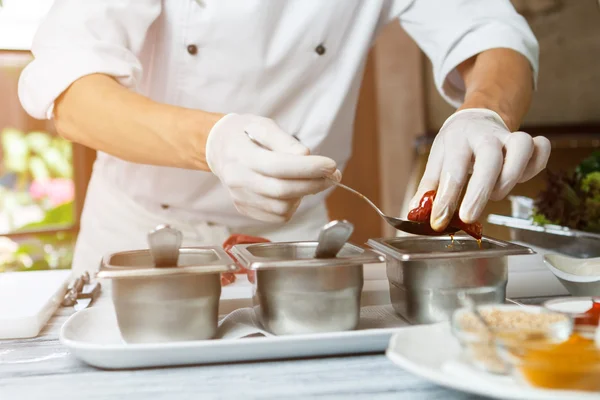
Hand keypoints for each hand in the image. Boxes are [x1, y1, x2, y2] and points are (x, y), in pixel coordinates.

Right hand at [206, 114, 340, 221]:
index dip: (308, 168)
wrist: (218, 149)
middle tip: (333, 175)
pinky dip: (292, 206)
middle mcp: (238, 180)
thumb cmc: (243, 134)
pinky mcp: (245, 209)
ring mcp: (240, 198)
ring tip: (308, 180)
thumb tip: (306, 155)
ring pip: (282, 208)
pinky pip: (277, 216)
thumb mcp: (262, 124)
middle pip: (283, 191)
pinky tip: (293, 191)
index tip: (331, 165)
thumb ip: (284, 140)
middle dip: (314, 184)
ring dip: (304, 195)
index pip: (278, 166)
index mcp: (241, 156)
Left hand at [409, 108, 550, 230]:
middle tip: (467, 217)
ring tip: (495, 194)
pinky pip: (541, 150)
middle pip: (490, 158)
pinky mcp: (529, 143)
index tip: (439, 220)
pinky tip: (518, 179)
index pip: (452, 169)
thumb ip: (428, 188)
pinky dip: (535, 166)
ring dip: (510, 178)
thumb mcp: (437, 160)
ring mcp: (509, 138)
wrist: (477, 117)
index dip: (446, 198)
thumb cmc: (456, 144)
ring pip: (521, 148)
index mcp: (458, 139)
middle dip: (479, 191)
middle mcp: (485, 135)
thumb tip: (414, 215)